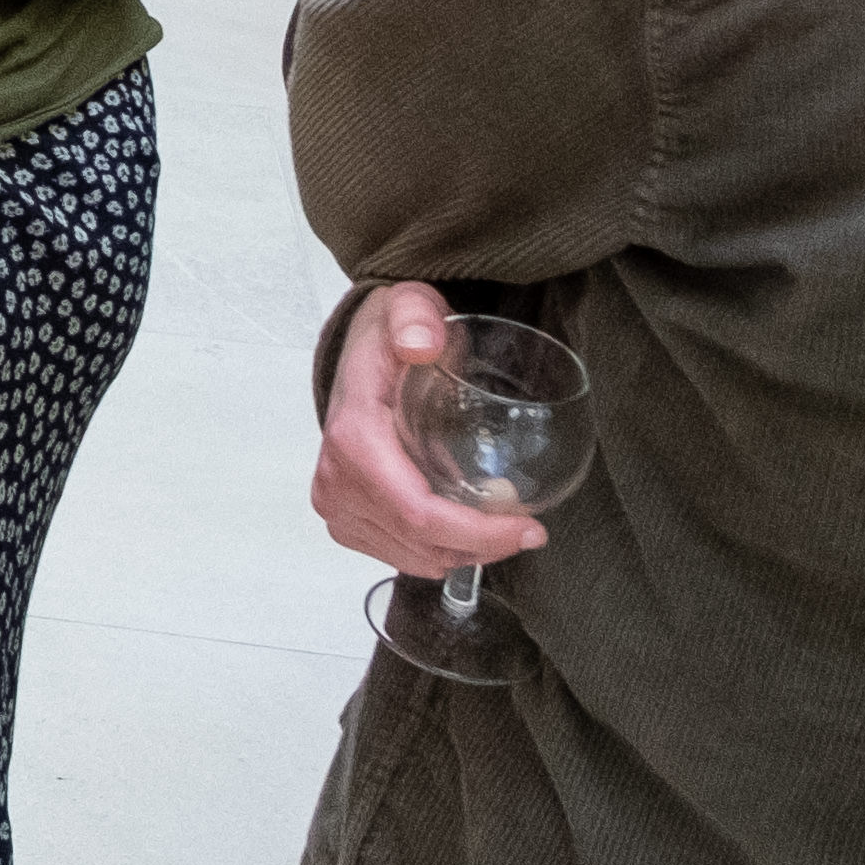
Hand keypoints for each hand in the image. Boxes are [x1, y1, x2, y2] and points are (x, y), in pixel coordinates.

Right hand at [313, 284, 553, 577]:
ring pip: (410, 557)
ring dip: (462, 554)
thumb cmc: (388, 335)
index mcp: (353, 439)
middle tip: (528, 531)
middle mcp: (335, 480)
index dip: (478, 534)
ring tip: (499, 528)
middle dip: (482, 548)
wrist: (358, 351)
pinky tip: (462, 528)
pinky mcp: (341, 515)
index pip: (419, 514)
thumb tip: (422, 346)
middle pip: (419, 543)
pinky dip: (436, 552)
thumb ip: (415, 317)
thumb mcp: (408, 307)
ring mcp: (334, 502)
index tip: (529, 529)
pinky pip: (395, 554)